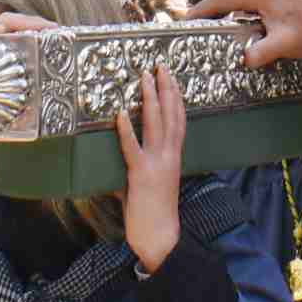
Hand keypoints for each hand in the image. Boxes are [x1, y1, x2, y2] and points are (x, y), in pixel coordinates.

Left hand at [115, 66, 186, 273]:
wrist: (160, 235)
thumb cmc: (156, 212)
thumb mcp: (154, 181)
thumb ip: (144, 163)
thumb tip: (127, 150)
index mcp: (174, 156)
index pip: (179, 120)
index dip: (176, 97)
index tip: (171, 77)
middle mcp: (169, 155)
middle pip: (171, 115)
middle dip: (165, 88)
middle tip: (159, 66)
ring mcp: (156, 163)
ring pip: (156, 124)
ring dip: (150, 99)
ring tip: (144, 79)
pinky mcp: (140, 174)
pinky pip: (132, 147)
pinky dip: (127, 129)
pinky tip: (122, 113)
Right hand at [191, 0, 301, 66]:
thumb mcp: (282, 45)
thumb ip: (258, 54)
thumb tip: (242, 60)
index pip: (218, 0)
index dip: (200, 11)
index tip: (185, 22)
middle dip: (207, 12)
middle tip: (193, 29)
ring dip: (220, 11)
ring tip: (207, 28)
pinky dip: (232, 10)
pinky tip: (230, 25)